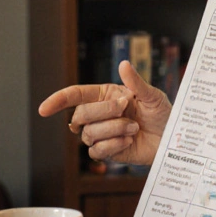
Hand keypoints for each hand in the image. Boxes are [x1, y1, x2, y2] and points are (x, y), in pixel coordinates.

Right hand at [37, 59, 170, 165]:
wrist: (171, 140)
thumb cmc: (162, 114)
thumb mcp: (152, 95)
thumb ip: (135, 82)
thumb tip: (123, 64)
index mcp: (104, 95)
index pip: (74, 96)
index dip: (57, 101)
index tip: (44, 109)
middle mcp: (98, 114)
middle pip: (80, 115)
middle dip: (104, 112)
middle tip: (127, 109)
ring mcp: (101, 134)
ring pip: (89, 134)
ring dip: (114, 129)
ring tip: (134, 128)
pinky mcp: (107, 152)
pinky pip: (98, 151)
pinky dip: (114, 145)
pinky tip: (129, 140)